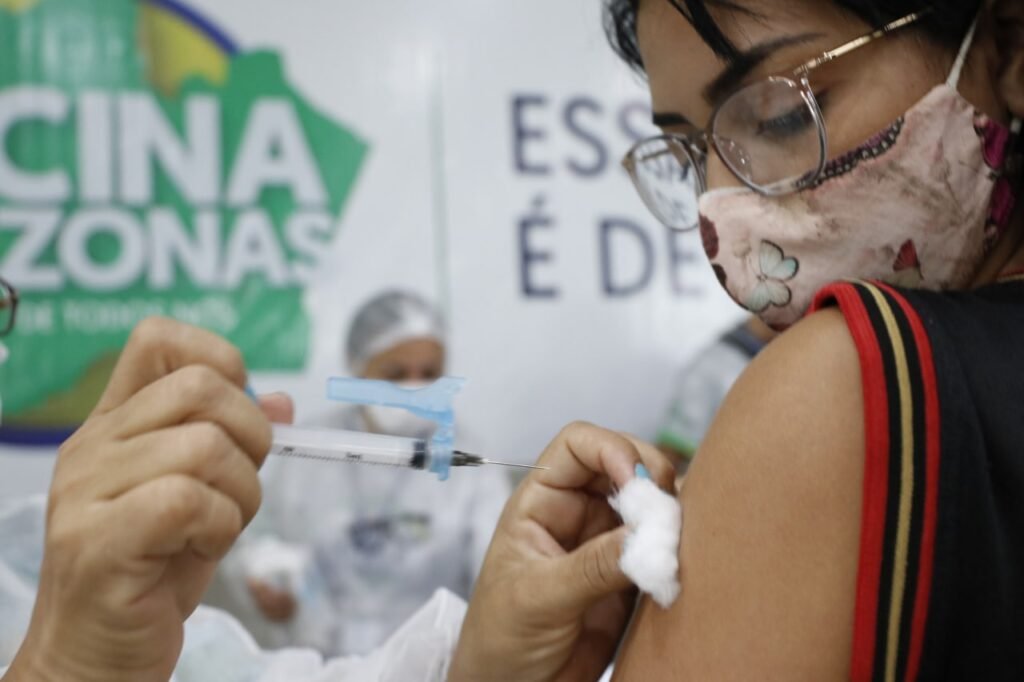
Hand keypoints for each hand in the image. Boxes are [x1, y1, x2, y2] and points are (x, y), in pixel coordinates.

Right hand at [5, 318, 293, 681]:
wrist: (96, 658)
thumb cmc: (150, 576)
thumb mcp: (203, 499)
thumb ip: (232, 446)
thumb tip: (281, 403)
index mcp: (113, 425)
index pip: (160, 339)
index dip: (221, 360)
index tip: (238, 418)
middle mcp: (92, 447)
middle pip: (202, 386)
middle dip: (251, 436)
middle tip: (241, 486)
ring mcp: (86, 492)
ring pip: (205, 445)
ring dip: (241, 493)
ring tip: (218, 528)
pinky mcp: (98, 541)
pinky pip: (190, 499)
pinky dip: (220, 525)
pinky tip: (201, 548)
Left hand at [449, 422, 674, 681]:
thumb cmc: (500, 640)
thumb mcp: (537, 599)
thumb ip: (590, 567)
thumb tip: (644, 536)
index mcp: (542, 502)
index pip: (578, 445)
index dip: (611, 448)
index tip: (635, 480)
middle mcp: (579, 513)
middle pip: (626, 463)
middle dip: (652, 477)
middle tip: (666, 514)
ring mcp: (609, 542)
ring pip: (653, 503)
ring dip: (672, 512)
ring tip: (675, 542)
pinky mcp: (634, 576)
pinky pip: (666, 546)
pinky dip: (681, 548)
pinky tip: (680, 564)